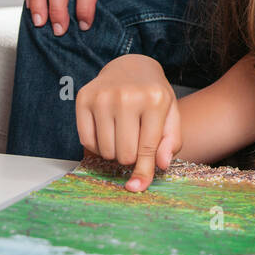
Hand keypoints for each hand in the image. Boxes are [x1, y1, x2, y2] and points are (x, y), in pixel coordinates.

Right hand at [75, 54, 181, 191]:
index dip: (143, 172)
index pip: (147, 148)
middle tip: (134, 142)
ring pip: (105, 151)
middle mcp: (127, 96)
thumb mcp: (171, 113)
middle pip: (124, 154)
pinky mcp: (83, 98)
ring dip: (114, 151)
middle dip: (130, 157)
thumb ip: (171, 140)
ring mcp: (103, 96)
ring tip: (122, 134)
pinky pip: (86, 141)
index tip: (137, 187)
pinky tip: (107, 131)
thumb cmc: (153, 95)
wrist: (130, 66)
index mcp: (154, 99)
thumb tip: (161, 166)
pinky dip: (97, 145)